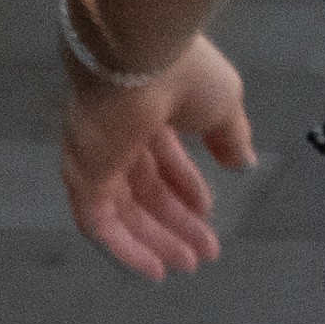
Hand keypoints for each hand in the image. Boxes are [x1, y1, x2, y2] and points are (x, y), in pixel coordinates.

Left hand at [60, 35, 255, 280]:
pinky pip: (99, 222)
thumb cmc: (182, 71)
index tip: (208, 213)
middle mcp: (117, 131)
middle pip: (145, 188)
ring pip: (124, 209)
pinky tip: (154, 270)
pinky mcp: (81, 174)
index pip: (162, 156)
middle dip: (175, 221)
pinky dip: (124, 248)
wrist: (138, 53)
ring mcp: (95, 153)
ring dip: (156, 239)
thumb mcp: (222, 104)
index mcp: (148, 108)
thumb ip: (229, 136)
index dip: (186, 186)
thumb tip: (243, 161)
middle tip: (204, 251)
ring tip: (187, 264)